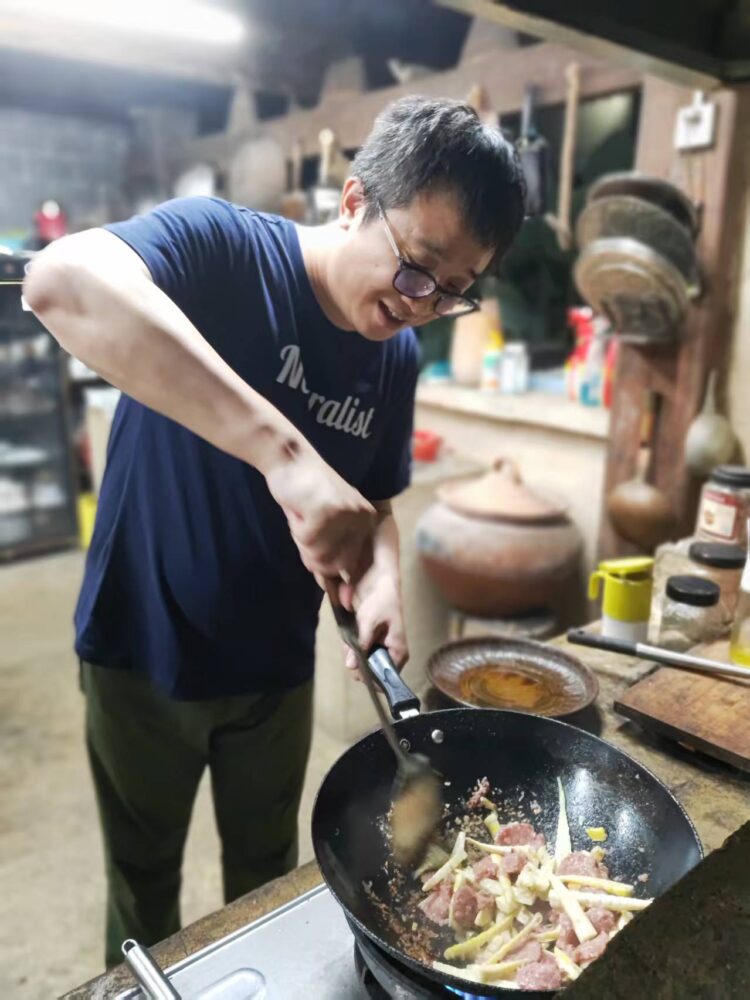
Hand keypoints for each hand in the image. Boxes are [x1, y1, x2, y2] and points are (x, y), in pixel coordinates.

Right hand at [265, 450, 376, 586]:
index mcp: (367, 523)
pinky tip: (299, 511)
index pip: (352, 565)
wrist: (291, 460)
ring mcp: (346, 515)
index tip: (336, 587)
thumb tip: (342, 598)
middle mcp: (362, 519)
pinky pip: (305, 540)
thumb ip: (333, 557)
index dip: (333, 573)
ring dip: (303, 542)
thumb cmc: (305, 496)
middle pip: (334, 565)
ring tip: (303, 517)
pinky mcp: (327, 511)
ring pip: (318, 556)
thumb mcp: (326, 527)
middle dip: (312, 556)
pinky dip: (295, 529)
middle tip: (306, 531)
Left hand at [344, 572, 408, 680]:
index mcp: (398, 651)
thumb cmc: (382, 600)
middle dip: (357, 663)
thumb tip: (351, 665)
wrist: (382, 580)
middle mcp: (390, 652)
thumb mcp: (370, 622)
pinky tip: (346, 640)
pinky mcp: (372, 639)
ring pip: (364, 660)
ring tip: (346, 643)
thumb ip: (361, 643)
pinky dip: (352, 646)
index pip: (386, 676)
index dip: (370, 677)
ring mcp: (380, 646)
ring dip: (352, 654)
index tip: (355, 670)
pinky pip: (361, 649)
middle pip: (372, 669)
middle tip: (347, 650)